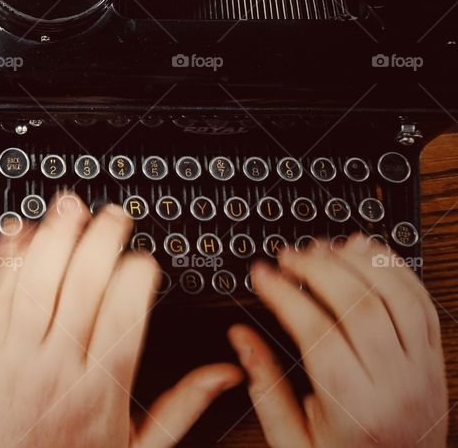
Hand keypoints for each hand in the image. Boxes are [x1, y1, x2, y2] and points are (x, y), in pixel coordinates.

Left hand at [0, 192, 241, 447]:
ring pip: (37, 283)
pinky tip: (18, 230)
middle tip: (114, 214)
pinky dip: (8, 259)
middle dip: (100, 242)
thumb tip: (226, 373)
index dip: (136, 279)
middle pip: (80, 288)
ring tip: (69, 207)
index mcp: (101, 389)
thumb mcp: (138, 446)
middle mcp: (58, 365)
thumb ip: (183, 405)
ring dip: (54, 238)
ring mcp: (17, 353)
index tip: (146, 260)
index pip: (122, 317)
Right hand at [230, 234, 446, 447]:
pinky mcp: (435, 359)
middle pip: (360, 305)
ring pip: (396, 296)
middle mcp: (394, 383)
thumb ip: (265, 388)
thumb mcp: (293, 442)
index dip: (285, 294)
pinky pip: (422, 302)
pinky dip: (395, 269)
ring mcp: (421, 368)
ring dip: (358, 262)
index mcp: (353, 407)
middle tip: (289, 256)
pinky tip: (367, 254)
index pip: (318, 332)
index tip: (262, 274)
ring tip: (325, 248)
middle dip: (318, 268)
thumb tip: (241, 338)